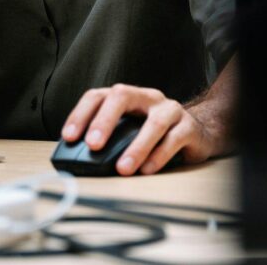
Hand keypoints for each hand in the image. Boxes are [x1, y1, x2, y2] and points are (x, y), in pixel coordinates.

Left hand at [60, 84, 220, 175]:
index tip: (68, 137)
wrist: (197, 133)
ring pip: (154, 122)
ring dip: (136, 147)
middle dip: (104, 120)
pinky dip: (159, 156)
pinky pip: (174, 139)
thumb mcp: (128, 133)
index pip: (98, 96)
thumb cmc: (154, 135)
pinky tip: (147, 170)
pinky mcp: (189, 127)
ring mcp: (170, 109)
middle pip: (122, 96)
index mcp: (127, 97)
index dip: (80, 114)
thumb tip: (78, 160)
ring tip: (123, 168)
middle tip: (93, 145)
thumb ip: (108, 140)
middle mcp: (147, 98)